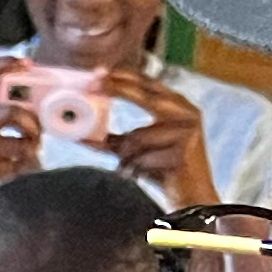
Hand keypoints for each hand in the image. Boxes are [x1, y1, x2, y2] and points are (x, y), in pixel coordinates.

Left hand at [97, 62, 216, 212]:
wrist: (190, 198)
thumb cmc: (161, 171)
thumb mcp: (134, 151)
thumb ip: (113, 141)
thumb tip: (81, 135)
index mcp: (176, 105)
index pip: (147, 84)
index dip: (123, 77)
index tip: (98, 73)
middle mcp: (186, 111)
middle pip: (147, 96)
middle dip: (119, 90)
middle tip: (94, 85)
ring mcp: (189, 129)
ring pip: (139, 136)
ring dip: (127, 155)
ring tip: (130, 168)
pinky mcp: (186, 149)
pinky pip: (145, 156)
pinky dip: (137, 168)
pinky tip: (145, 175)